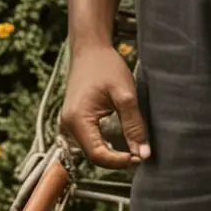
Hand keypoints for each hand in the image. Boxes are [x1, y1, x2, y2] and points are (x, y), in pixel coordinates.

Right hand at [60, 40, 150, 169]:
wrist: (90, 49)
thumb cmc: (106, 66)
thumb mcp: (125, 95)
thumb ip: (134, 125)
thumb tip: (142, 153)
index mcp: (77, 119)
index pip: (97, 154)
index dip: (119, 161)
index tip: (139, 157)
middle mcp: (68, 125)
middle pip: (93, 155)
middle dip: (117, 159)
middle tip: (139, 154)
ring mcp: (69, 123)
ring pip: (91, 150)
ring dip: (112, 154)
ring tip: (133, 148)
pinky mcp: (74, 120)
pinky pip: (90, 141)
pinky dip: (106, 145)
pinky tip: (122, 141)